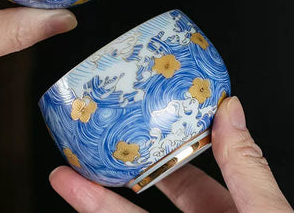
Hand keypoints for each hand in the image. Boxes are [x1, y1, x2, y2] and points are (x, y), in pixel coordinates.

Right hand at [49, 97, 292, 212]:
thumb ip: (244, 165)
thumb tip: (230, 107)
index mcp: (233, 211)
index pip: (190, 169)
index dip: (163, 142)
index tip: (141, 118)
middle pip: (149, 194)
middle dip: (117, 168)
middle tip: (89, 144)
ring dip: (93, 200)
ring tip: (65, 177)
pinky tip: (80, 205)